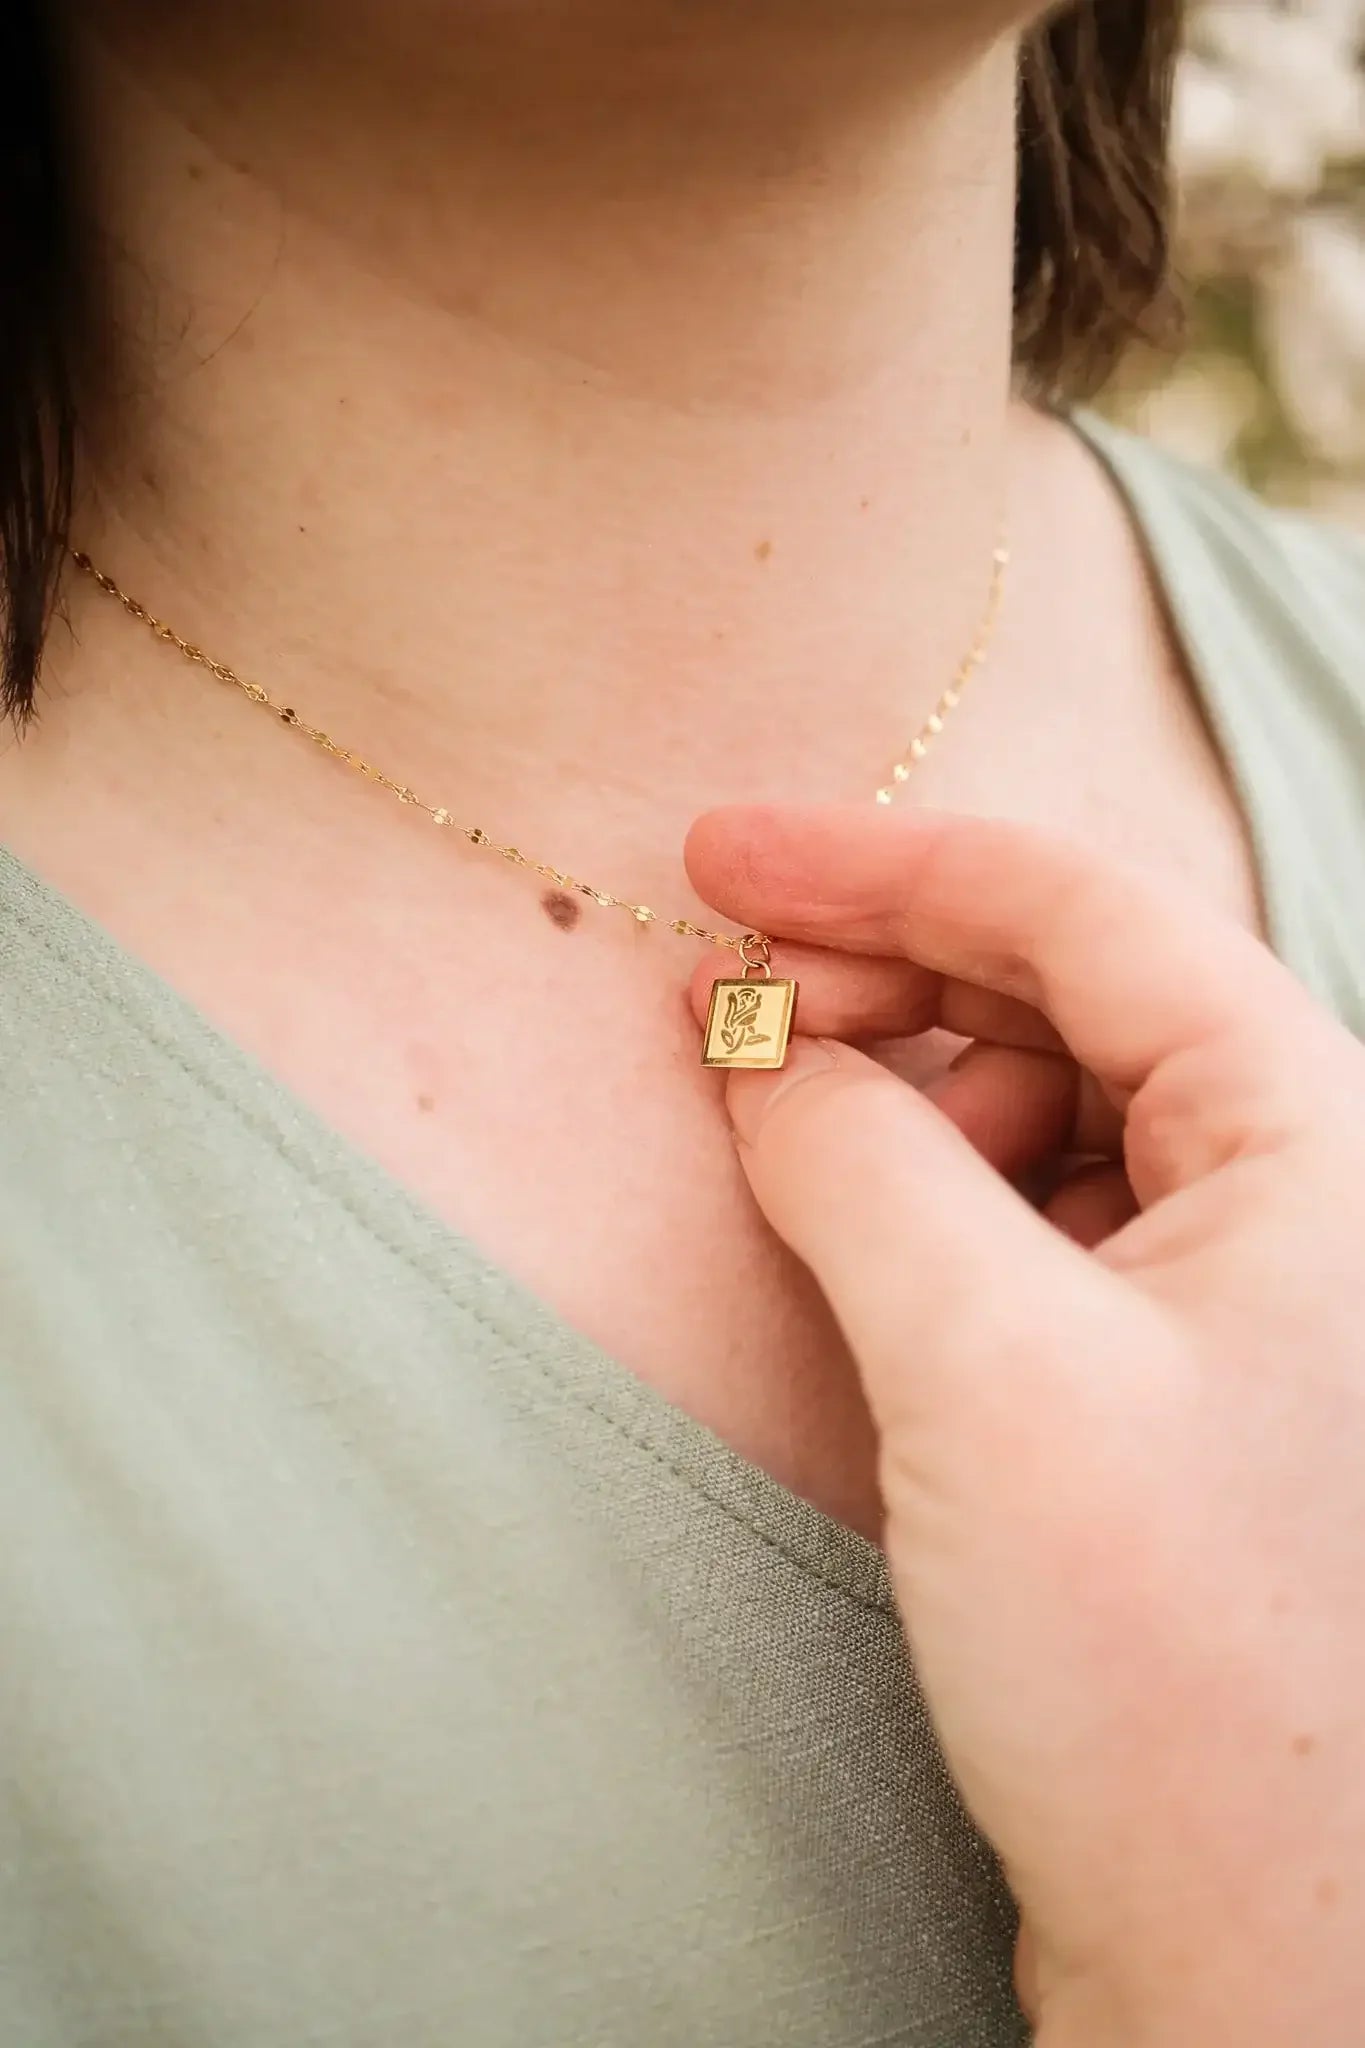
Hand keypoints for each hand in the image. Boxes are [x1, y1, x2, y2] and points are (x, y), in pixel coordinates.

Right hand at [686, 805, 1364, 2047]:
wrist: (1259, 1965)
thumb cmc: (1176, 1674)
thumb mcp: (985, 1368)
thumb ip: (853, 1157)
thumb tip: (757, 1048)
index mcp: (1319, 1133)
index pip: (1086, 913)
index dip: (884, 862)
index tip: (718, 852)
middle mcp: (1312, 1190)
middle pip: (1073, 998)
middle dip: (886, 982)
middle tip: (719, 1008)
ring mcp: (1256, 1289)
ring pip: (1054, 1109)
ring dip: (906, 1095)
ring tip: (785, 1135)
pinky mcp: (1190, 1382)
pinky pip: (1047, 1222)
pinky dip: (936, 1199)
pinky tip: (857, 1227)